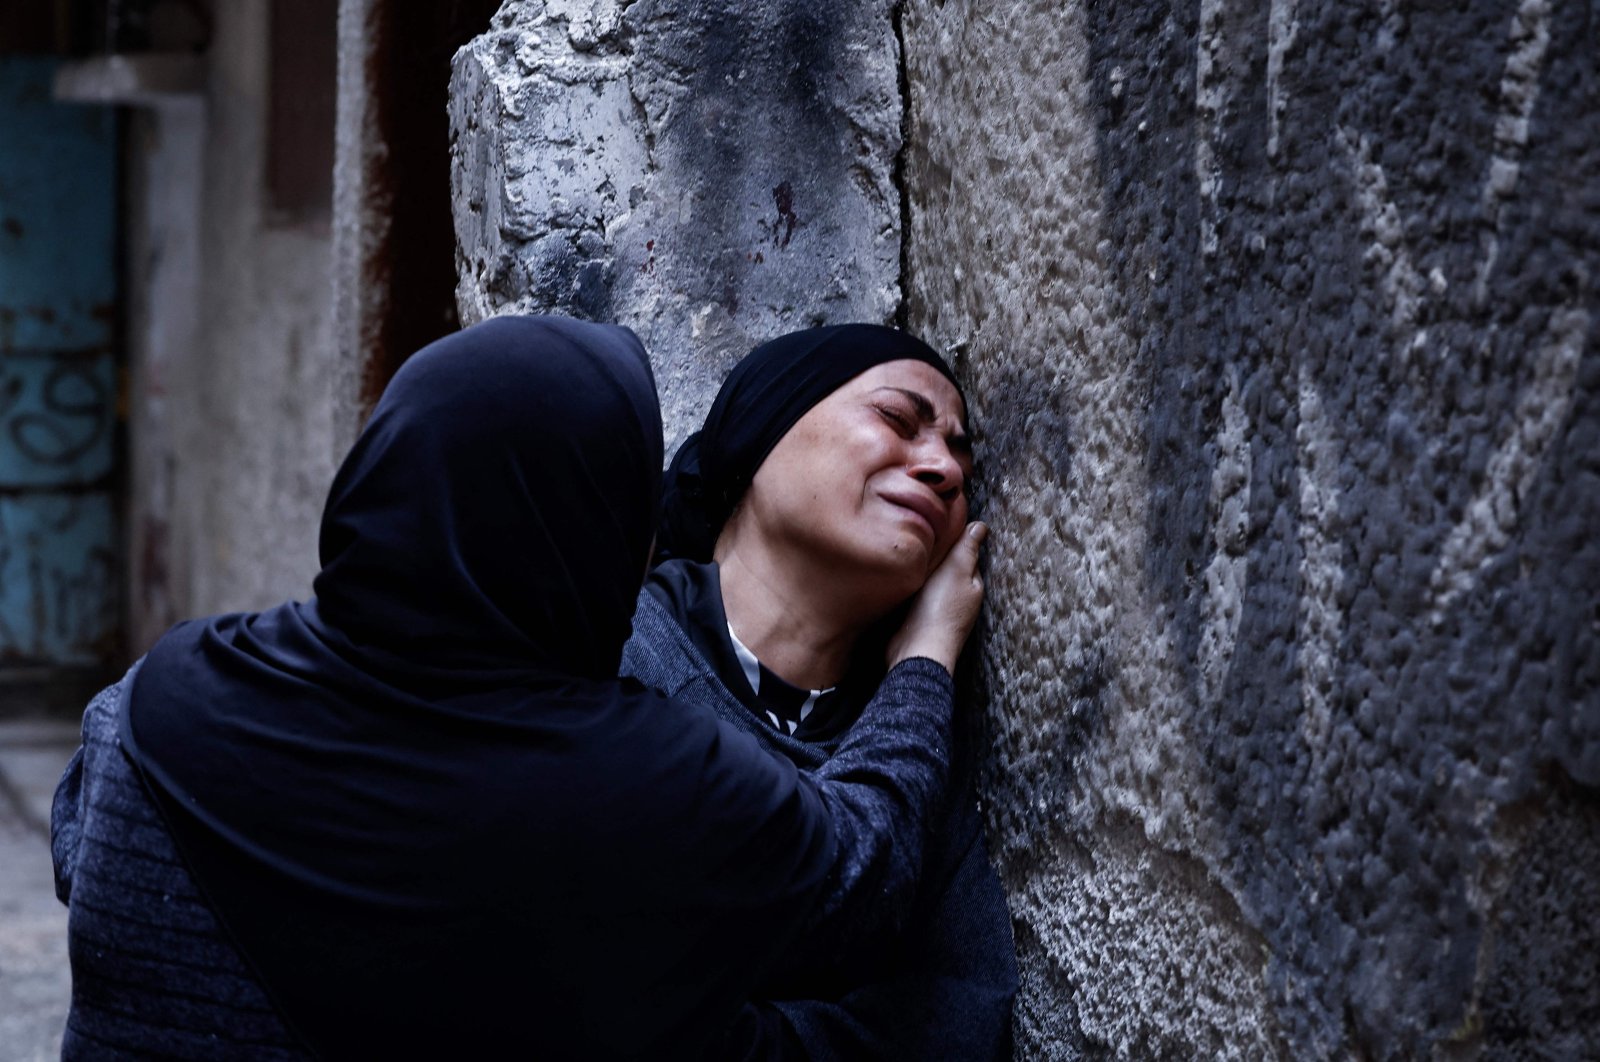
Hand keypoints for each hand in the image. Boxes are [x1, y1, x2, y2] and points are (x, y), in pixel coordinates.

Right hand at [887, 521, 987, 673]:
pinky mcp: (918, 619)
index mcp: (973, 585)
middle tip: (921, 538)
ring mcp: (938, 610)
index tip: (941, 525)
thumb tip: (982, 526)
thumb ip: (967, 547)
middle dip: (938, 556)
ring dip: (923, 571)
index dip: (956, 540)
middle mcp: (959, 599)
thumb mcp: (957, 569)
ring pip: (931, 582)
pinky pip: (916, 596)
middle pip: (948, 569)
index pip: (967, 555)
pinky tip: (901, 579)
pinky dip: (911, 586)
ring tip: (909, 554)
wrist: (916, 647)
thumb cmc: (939, 609)